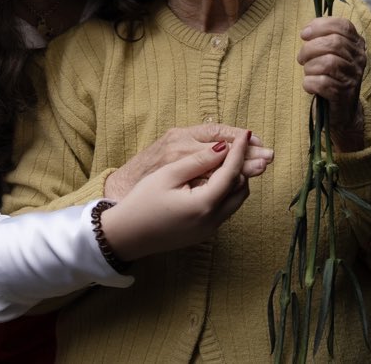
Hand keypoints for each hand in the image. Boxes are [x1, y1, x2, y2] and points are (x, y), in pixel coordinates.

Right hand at [101, 132, 262, 259]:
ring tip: (227, 159)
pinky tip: (215, 178)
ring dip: (235, 179)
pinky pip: (226, 209)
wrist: (125, 235)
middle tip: (238, 146)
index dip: (239, 151)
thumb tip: (223, 147)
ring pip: (236, 200)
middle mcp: (212, 221)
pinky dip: (226, 191)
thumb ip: (198, 160)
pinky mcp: (204, 233)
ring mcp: (210, 230)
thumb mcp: (168, 175)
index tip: (245, 134)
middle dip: (242, 166)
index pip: (232, 172)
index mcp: (204, 205)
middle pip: (241, 188)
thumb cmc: (141, 203)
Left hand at [297, 16, 366, 142]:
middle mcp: (359, 59)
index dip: (321, 26)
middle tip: (302, 58)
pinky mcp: (344, 95)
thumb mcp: (332, 54)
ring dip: (310, 67)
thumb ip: (324, 39)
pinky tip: (309, 86)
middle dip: (310, 48)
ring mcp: (353, 77)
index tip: (304, 34)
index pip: (343, 26)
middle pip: (334, 43)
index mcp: (357, 45)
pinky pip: (323, 83)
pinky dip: (310, 83)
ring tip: (308, 73)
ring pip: (328, 63)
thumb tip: (307, 32)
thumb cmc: (331, 77)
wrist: (342, 111)